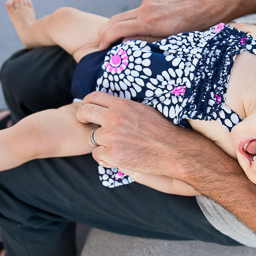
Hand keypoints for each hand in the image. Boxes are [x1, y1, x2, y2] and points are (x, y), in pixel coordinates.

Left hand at [76, 91, 201, 176]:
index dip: (87, 103)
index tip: (87, 109)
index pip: (93, 97)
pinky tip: (117, 157)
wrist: (173, 150)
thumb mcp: (144, 110)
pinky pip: (97, 155)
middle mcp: (114, 118)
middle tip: (85, 123)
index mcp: (121, 105)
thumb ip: (125, 107)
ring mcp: (111, 137)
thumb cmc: (162, 130)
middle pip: (85, 112)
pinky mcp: (112, 155)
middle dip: (82, 117)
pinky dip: (105, 157)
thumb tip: (112, 105)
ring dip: (99, 142)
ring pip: (91, 137)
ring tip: (114, 146)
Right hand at [98, 0, 215, 48]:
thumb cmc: (189, 29)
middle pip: (116, 19)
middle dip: (106, 31)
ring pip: (127, 14)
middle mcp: (146, 9)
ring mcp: (148, 0)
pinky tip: (140, 26)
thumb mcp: (167, 42)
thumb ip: (144, 41)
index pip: (118, 29)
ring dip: (120, 25)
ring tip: (119, 38)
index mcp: (149, 22)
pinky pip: (138, 9)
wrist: (202, 9)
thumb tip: (124, 43)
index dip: (106, 39)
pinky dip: (134, 19)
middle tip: (103, 42)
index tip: (101, 47)